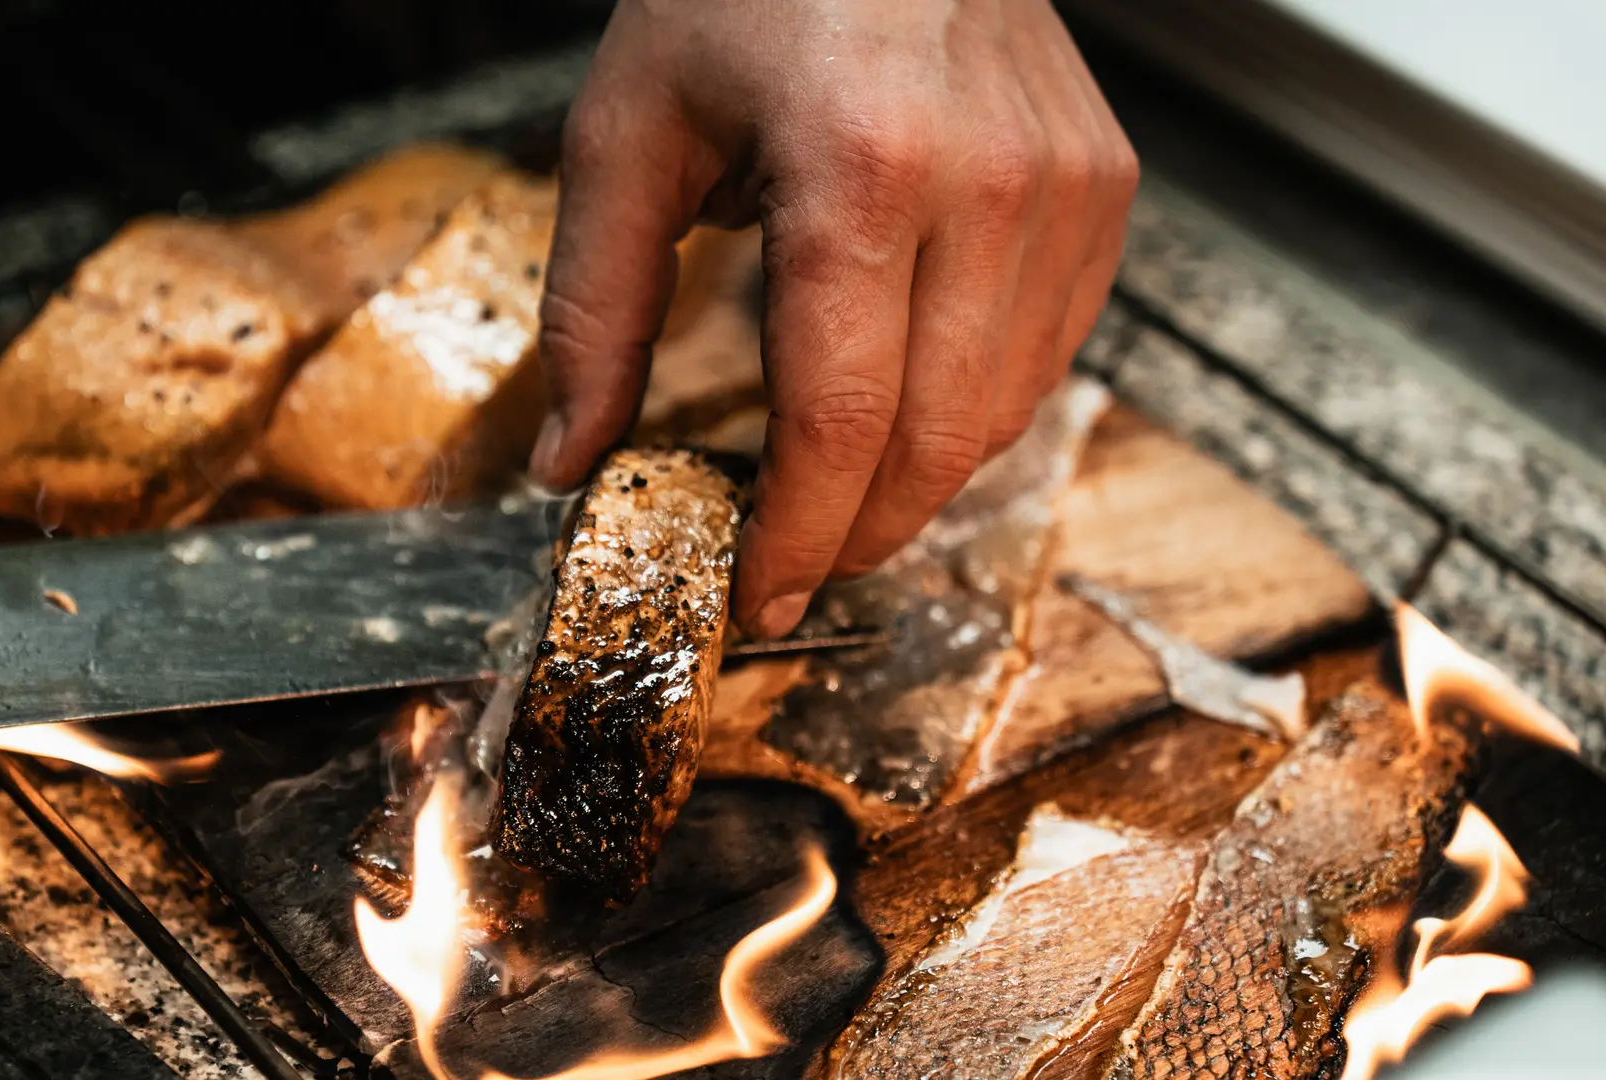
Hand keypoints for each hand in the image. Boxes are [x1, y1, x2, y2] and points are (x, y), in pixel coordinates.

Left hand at [528, 0, 1136, 637]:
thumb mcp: (628, 131)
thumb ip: (596, 309)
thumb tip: (570, 461)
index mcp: (858, 170)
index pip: (840, 424)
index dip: (796, 540)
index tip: (756, 598)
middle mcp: (987, 184)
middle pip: (936, 446)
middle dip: (856, 535)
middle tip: (789, 566)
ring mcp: (1063, 184)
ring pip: (1004, 414)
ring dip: (917, 484)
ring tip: (836, 494)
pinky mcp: (1100, 183)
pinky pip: (1049, 351)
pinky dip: (976, 409)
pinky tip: (909, 405)